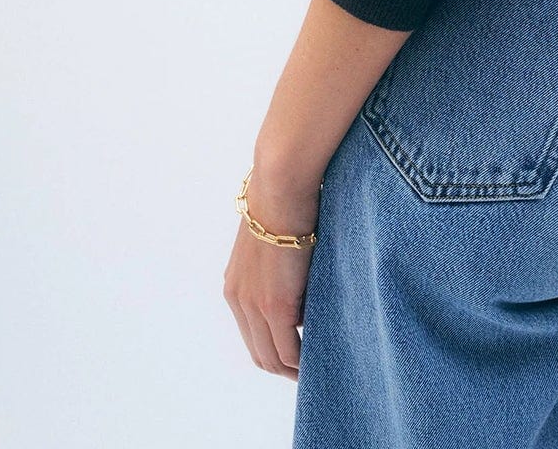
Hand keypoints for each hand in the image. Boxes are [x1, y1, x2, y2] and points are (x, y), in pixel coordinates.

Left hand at [223, 168, 320, 378]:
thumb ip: (282, 266)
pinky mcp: (275, 305)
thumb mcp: (275, 238)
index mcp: (236, 286)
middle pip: (259, 353)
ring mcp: (255, 305)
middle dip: (284, 366)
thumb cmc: (286, 199)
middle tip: (311, 370)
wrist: (281, 186)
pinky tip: (321, 357)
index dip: (275, 348)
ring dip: (295, 368)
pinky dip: (303, 361)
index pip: (252, 333)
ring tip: (319, 368)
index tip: (298, 351)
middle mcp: (239, 301)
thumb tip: (304, 282)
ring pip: (272, 357)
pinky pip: (289, 349)